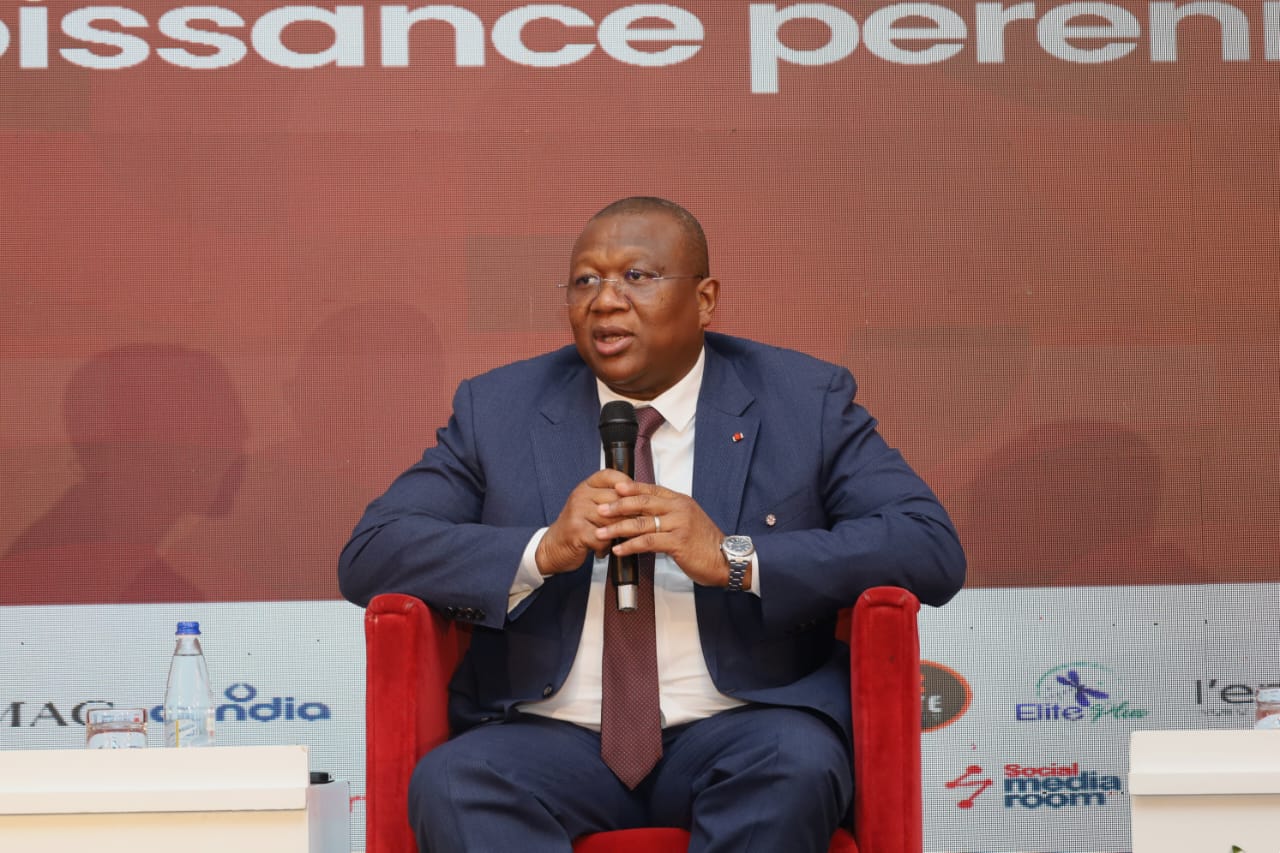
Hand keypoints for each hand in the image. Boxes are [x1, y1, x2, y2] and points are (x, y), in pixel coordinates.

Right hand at [535, 469, 631, 574]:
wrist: (552, 547)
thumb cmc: (577, 527)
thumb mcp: (591, 507)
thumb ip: (610, 500)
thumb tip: (640, 500)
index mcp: (586, 486)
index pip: (610, 475)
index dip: (628, 484)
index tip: (639, 496)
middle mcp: (581, 495)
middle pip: (617, 499)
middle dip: (631, 515)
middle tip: (637, 525)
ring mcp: (578, 512)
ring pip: (612, 520)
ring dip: (620, 533)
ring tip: (620, 539)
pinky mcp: (577, 531)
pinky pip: (603, 538)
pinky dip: (607, 547)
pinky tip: (604, 549)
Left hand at [595, 480, 730, 586]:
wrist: (725, 560)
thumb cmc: (704, 543)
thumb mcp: (688, 521)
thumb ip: (669, 514)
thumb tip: (645, 512)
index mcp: (680, 501)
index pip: (651, 490)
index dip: (631, 488)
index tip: (613, 487)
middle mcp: (679, 509)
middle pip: (643, 502)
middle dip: (618, 505)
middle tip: (600, 509)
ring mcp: (679, 525)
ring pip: (642, 523)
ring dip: (618, 528)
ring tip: (601, 532)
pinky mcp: (678, 542)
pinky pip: (648, 542)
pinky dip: (630, 546)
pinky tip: (618, 549)